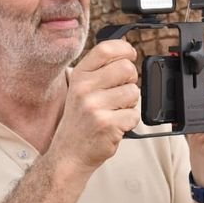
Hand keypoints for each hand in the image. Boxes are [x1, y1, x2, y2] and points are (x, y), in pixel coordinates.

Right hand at [48, 39, 139, 174]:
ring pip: (134, 92)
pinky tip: (115, 124)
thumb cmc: (80, 120)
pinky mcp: (107, 124)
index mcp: (79, 76)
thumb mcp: (81, 89)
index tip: (130, 54)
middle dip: (131, 79)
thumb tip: (126, 54)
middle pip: (126, 68)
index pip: (105, 49)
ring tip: (115, 111)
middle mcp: (84, 88)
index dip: (124, 49)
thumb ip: (99, 71)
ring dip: (130, 103)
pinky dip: (129, 121)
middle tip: (121, 91)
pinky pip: (134, 114)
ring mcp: (94, 106)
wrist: (69, 153)